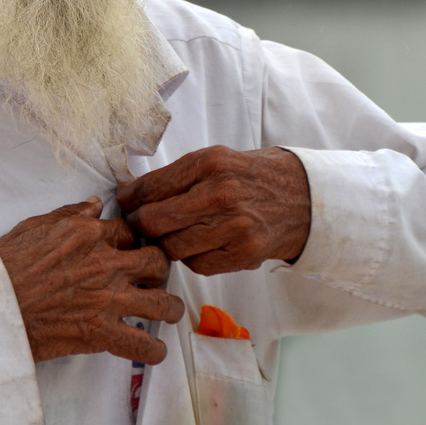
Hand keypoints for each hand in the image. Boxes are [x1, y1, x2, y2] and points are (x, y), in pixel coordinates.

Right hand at [0, 197, 184, 364]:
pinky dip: (153, 351)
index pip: (127, 230)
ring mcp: (106, 299)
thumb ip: (69, 214)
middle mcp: (104, 263)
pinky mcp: (100, 333)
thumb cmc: (5, 267)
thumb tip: (95, 205)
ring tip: (169, 311)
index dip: (133, 240)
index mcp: (87, 234)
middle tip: (156, 277)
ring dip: (169, 307)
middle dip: (161, 269)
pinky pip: (142, 345)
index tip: (131, 249)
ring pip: (160, 301)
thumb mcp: (34, 227)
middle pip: (155, 261)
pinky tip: (154, 350)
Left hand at [117, 146, 310, 275]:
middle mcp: (221, 193)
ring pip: (173, 247)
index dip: (130, 198)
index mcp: (209, 163)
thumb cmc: (251, 176)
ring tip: (168, 236)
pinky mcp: (243, 253)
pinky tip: (197, 245)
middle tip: (137, 225)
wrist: (301, 197)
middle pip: (156, 221)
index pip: (152, 186)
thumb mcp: (215, 160)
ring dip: (164, 245)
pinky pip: (197, 264)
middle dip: (139, 225)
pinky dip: (190, 258)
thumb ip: (177, 176)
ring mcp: (233, 226)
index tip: (124, 203)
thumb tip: (132, 193)